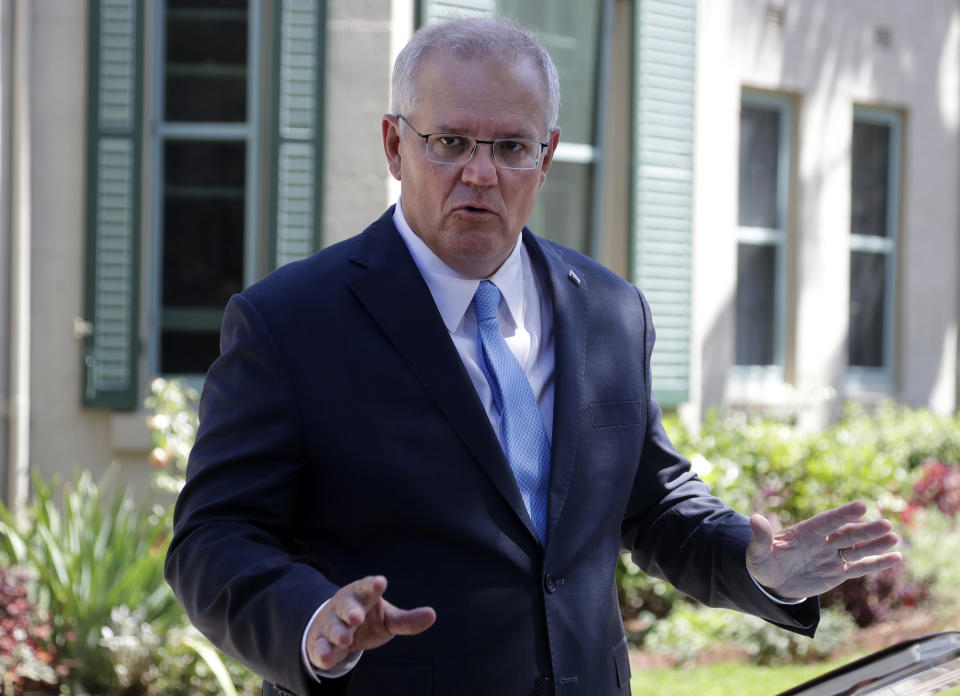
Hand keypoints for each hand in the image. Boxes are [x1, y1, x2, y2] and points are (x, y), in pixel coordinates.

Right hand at [306, 575, 435, 670]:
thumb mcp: (388, 619)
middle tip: (356, 617)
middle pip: (346, 605)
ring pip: (332, 626)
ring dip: (338, 632)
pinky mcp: (320, 642)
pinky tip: (327, 657)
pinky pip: (320, 646)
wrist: (335, 631)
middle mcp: (344, 606)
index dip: (372, 585)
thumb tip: (432, 615)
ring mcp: (330, 623)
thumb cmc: (368, 619)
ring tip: (345, 639)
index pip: (366, 587)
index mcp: (362, 595)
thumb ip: (407, 620)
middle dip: (350, 610)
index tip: (380, 582)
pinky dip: (323, 652)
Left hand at [746, 501, 901, 599]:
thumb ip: (761, 537)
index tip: (861, 506)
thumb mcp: (758, 553)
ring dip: (875, 544)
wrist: (771, 582)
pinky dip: (876, 563)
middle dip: (866, 530)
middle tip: (886, 524)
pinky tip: (896, 557)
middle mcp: (822, 542)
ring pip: (857, 549)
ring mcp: (831, 557)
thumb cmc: (763, 563)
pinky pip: (859, 567)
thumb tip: (755, 519)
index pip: (827, 521)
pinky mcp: (837, 573)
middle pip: (847, 534)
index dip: (843, 514)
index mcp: (805, 533)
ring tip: (894, 538)